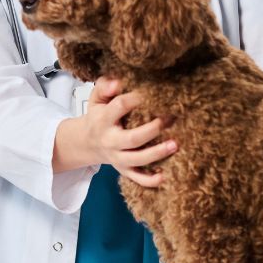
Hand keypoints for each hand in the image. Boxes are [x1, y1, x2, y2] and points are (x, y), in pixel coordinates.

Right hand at [54, 77, 176, 186]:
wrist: (87, 143)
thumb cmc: (99, 115)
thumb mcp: (96, 98)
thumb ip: (105, 86)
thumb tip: (118, 82)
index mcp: (103, 120)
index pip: (120, 107)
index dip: (136, 98)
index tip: (154, 92)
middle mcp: (111, 141)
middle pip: (132, 139)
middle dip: (152, 130)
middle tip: (170, 118)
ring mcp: (118, 158)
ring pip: (138, 160)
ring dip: (157, 153)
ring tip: (175, 144)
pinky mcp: (124, 171)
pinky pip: (138, 179)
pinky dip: (151, 180)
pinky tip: (166, 175)